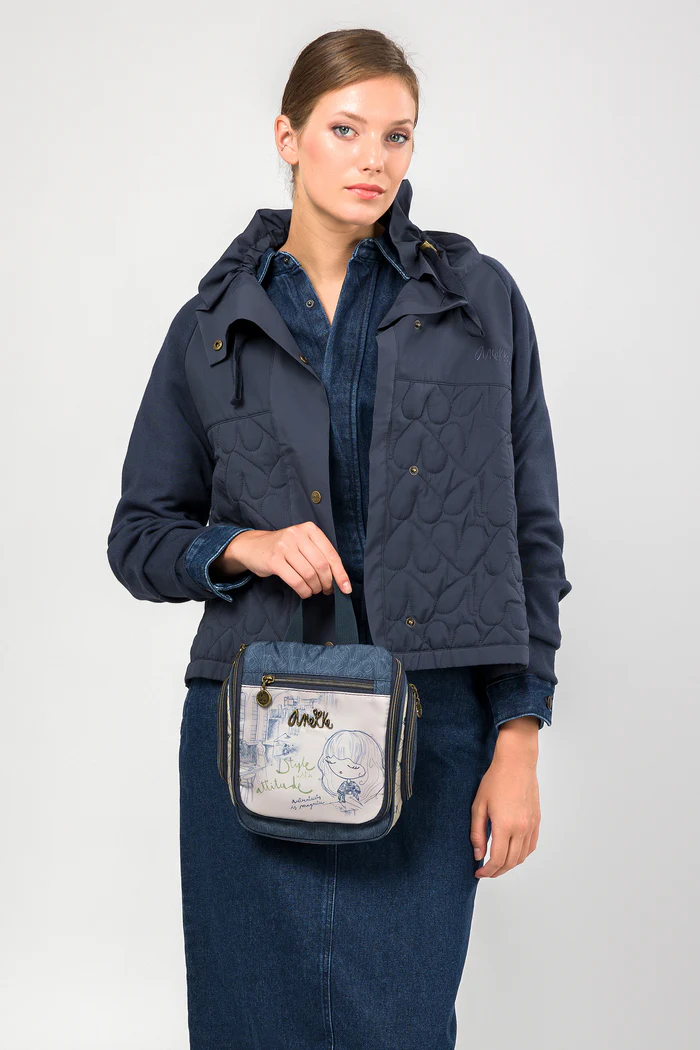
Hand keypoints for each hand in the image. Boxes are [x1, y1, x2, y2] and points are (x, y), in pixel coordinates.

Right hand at [211, 523, 352, 598]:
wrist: (253, 547)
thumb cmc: (282, 548)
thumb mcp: (302, 543)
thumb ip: (319, 554)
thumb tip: (339, 578)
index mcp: (309, 529)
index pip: (331, 554)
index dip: (340, 574)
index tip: (346, 588)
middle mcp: (297, 534)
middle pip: (321, 565)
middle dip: (327, 583)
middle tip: (326, 590)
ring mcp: (284, 546)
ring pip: (309, 574)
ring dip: (314, 588)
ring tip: (314, 591)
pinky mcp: (274, 560)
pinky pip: (296, 580)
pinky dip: (303, 590)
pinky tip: (304, 592)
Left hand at [471, 718, 540, 877]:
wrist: (517, 763)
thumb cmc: (495, 780)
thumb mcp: (478, 805)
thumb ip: (477, 833)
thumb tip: (478, 855)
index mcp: (505, 826)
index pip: (497, 860)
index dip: (487, 871)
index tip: (478, 873)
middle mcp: (521, 829)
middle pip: (511, 862)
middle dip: (497, 872)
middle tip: (485, 872)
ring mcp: (531, 825)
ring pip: (522, 856)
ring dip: (509, 865)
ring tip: (497, 865)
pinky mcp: (537, 821)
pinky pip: (531, 846)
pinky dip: (521, 855)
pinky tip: (512, 853)